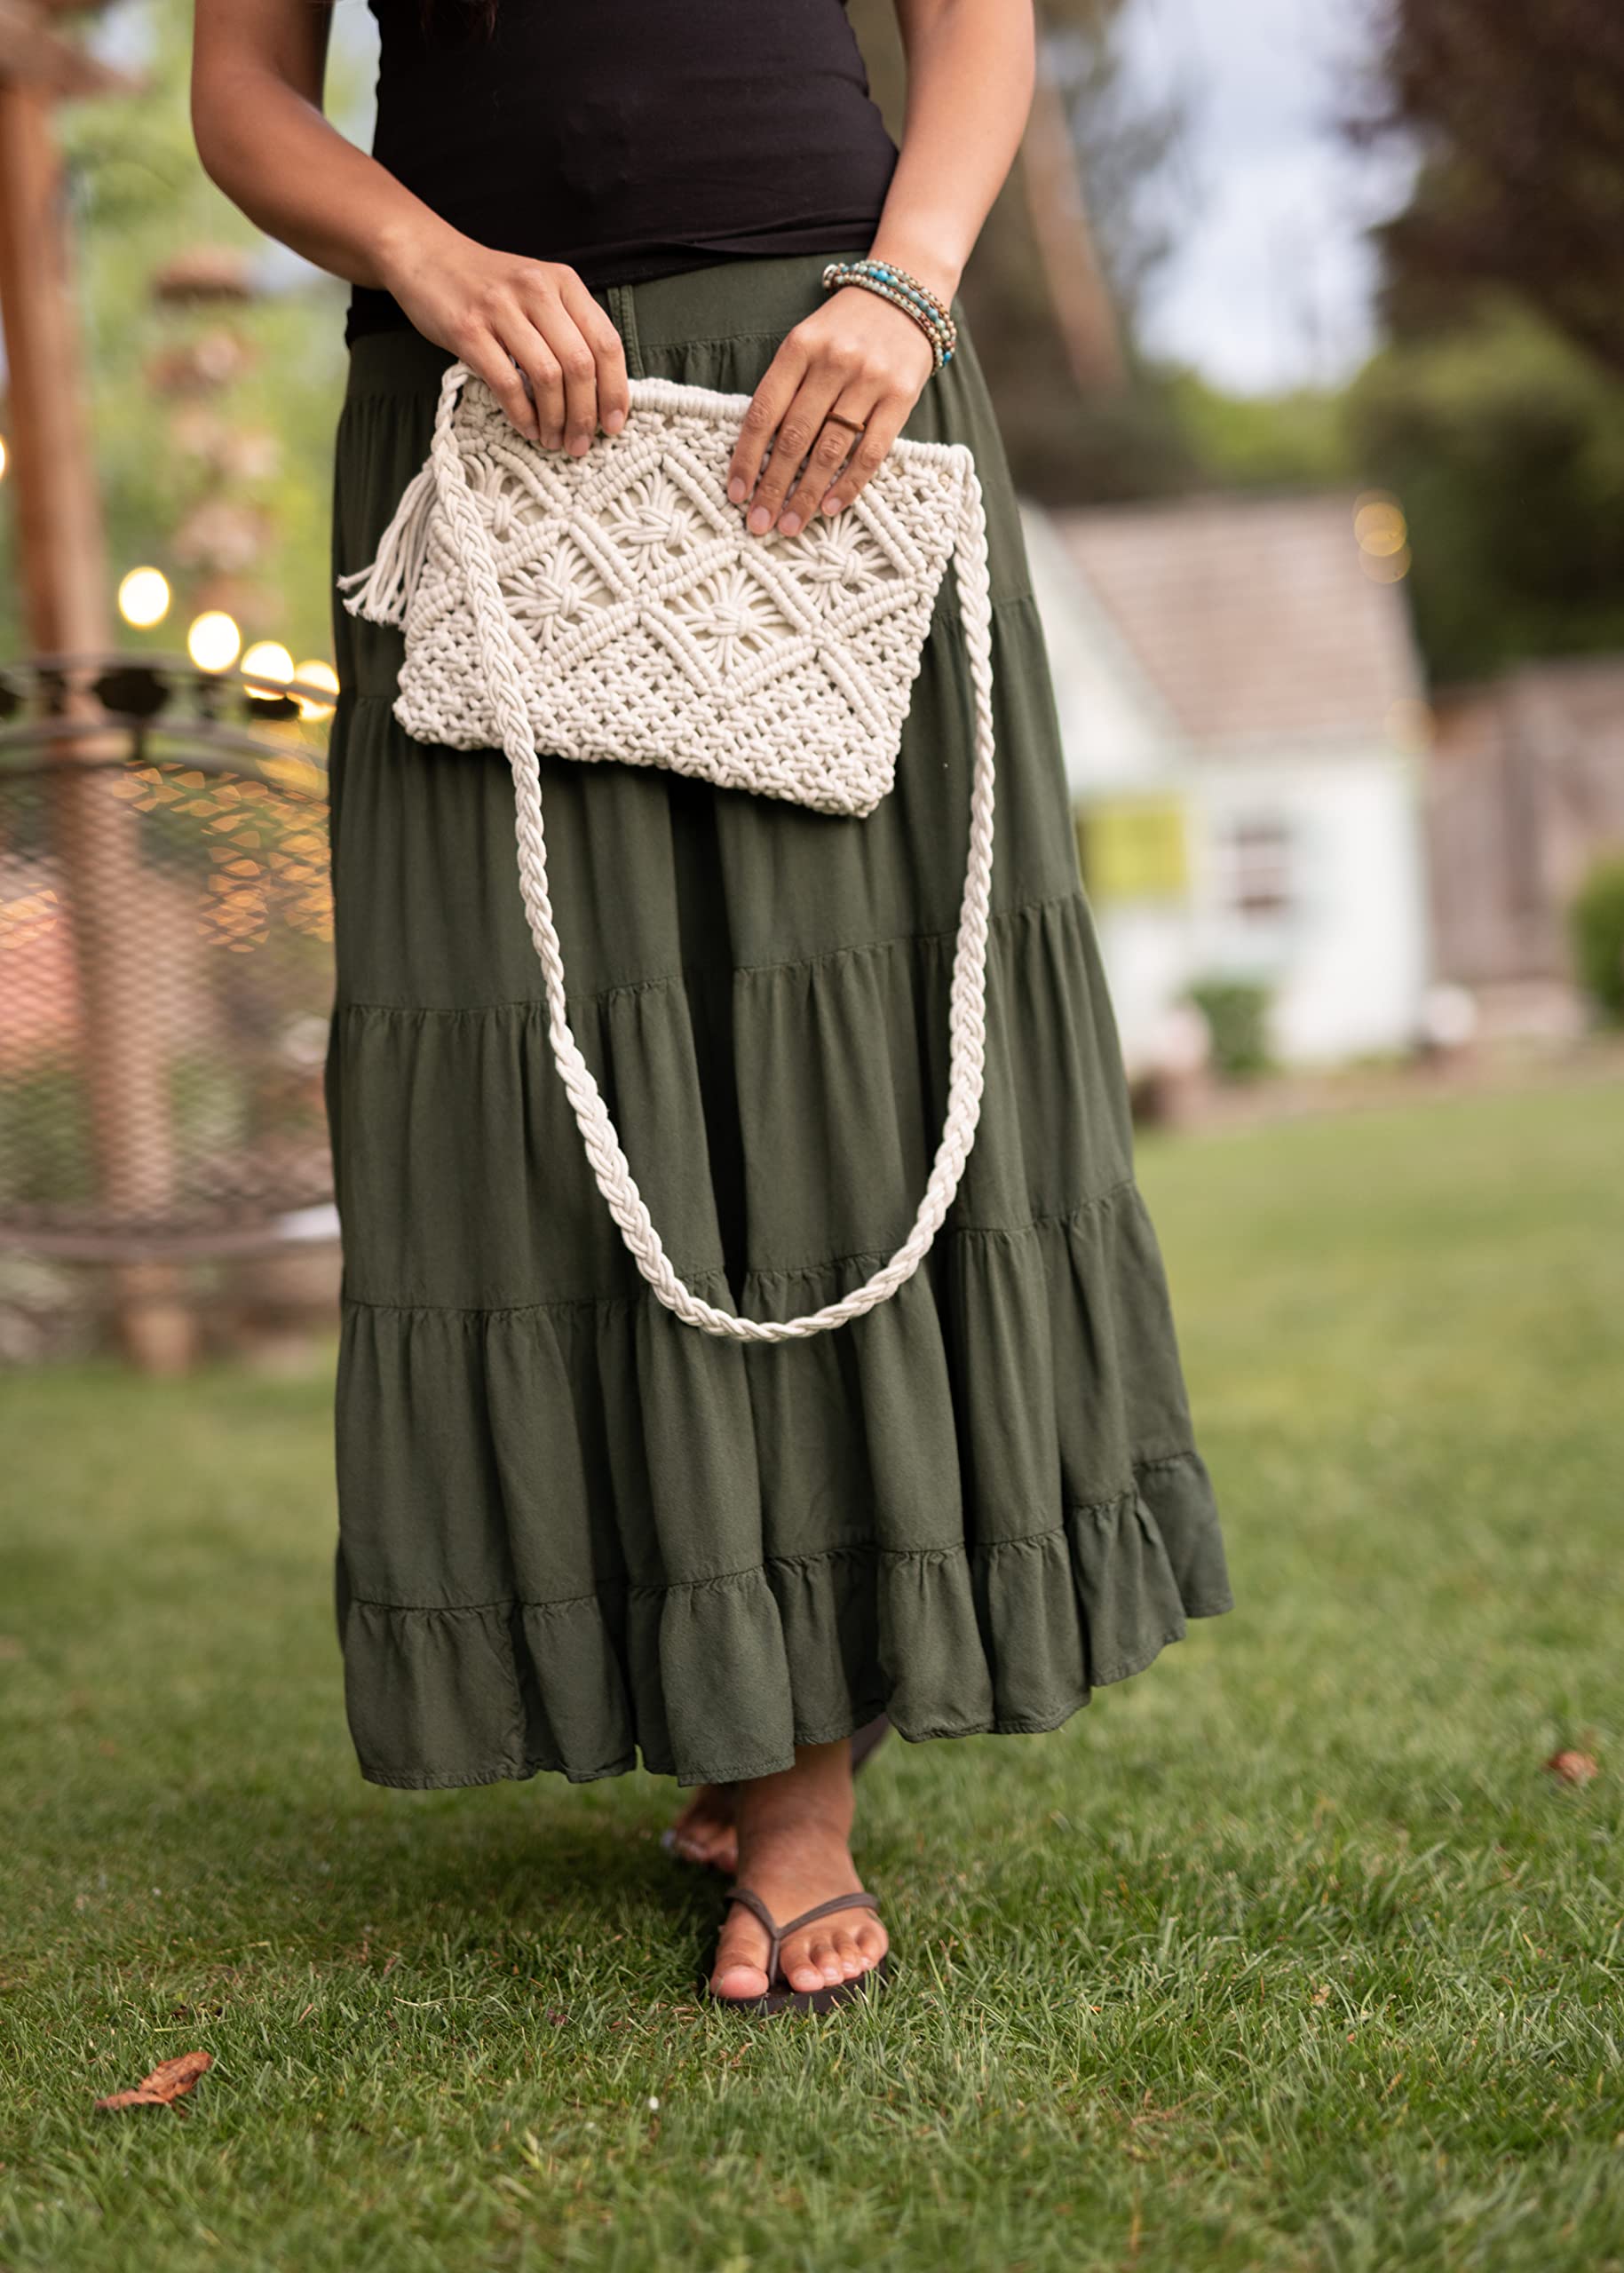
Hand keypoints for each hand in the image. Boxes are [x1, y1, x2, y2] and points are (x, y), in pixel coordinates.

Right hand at [379, 224, 630, 451]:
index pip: (606, 343)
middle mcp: (537, 290)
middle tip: (581, 444)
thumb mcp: (537, 291)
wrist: (425, 254)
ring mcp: (501, 309)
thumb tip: (598, 391)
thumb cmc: (486, 284)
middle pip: (580, 365)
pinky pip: (507, 382)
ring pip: (548, 377)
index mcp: (563, 282)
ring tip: (553, 441)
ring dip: (555, 420)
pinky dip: (522, 414)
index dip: (616, 391)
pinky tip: (527, 428)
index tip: (614, 424)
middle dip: (586, 415)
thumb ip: (567, 326)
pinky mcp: (468, 330)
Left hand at [726, 286, 937, 537]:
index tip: (736, 494)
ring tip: (790, 524)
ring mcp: (869, 380)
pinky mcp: (901, 396)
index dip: (746, 458)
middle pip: (794, 438)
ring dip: (806, 494)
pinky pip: (871, 452)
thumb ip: (786, 387)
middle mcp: (833, 362)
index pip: (763, 412)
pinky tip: (829, 507)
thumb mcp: (806, 342)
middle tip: (759, 524)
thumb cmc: (846, 329)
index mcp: (799, 348)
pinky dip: (848, 484)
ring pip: (830, 450)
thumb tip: (760, 454)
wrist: (907, 295)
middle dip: (773, 487)